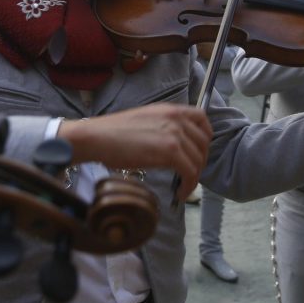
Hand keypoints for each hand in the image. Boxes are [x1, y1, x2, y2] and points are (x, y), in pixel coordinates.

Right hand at [59, 103, 212, 202]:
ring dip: (194, 177)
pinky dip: (189, 185)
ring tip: (184, 187)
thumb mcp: (146, 121)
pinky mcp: (170, 151)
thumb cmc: (114, 132)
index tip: (199, 151)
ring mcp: (174, 134)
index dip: (205, 137)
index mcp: (171, 110)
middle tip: (189, 175)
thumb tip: (174, 145)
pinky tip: (180, 193)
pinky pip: (190, 172)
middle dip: (200, 161)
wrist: (98, 136)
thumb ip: (164, 127)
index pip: (202, 118)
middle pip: (203, 143)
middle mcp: (176, 119)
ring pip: (198, 160)